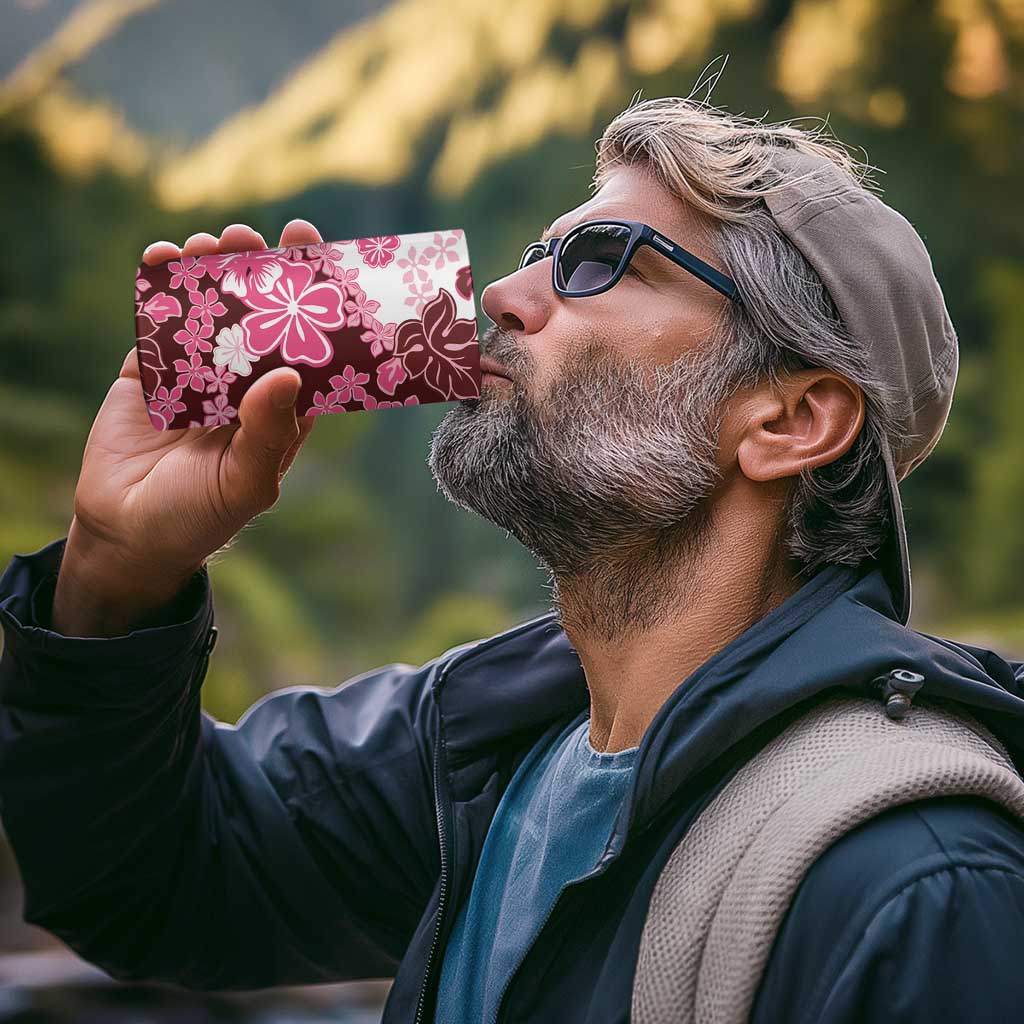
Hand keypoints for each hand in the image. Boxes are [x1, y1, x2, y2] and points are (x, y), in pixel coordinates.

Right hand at [52, 219, 324, 635]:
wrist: (126, 534)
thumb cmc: (200, 517)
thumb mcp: (245, 483)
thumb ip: (268, 433)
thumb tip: (287, 375)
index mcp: (281, 406)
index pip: (305, 344)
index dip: (313, 300)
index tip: (316, 254)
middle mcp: (244, 381)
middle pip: (257, 314)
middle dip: (256, 270)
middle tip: (252, 236)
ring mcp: (196, 371)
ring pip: (208, 308)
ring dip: (209, 270)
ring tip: (209, 244)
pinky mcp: (149, 369)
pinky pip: (156, 320)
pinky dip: (158, 287)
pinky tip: (161, 258)